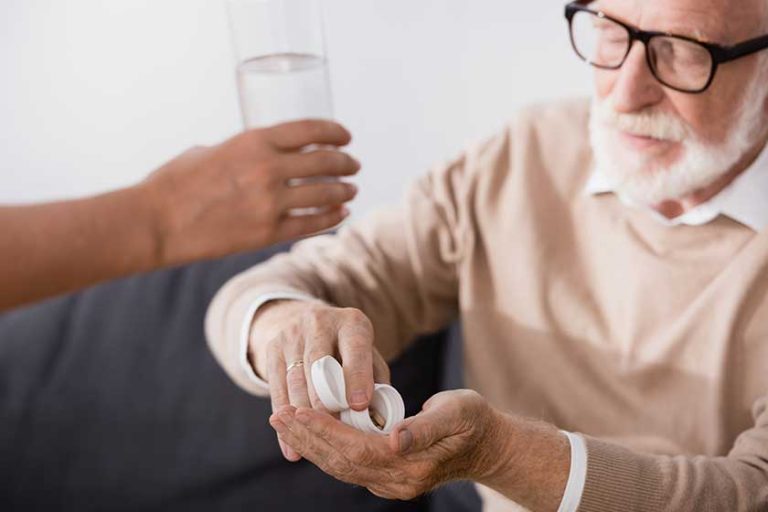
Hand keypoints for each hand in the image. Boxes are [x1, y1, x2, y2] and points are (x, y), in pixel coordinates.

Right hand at [141, 119, 359, 266]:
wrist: (156, 222)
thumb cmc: (174, 183)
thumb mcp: (210, 150)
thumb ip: (241, 151)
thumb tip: (259, 156)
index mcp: (253, 141)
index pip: (310, 130)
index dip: (335, 132)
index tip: (347, 137)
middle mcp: (268, 168)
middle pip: (325, 161)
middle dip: (345, 162)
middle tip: (353, 165)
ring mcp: (270, 202)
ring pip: (325, 193)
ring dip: (344, 190)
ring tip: (351, 190)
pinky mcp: (267, 233)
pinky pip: (311, 224)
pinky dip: (331, 217)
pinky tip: (341, 213)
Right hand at [251, 300, 390, 460]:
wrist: (307, 320)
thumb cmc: (348, 347)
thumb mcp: (368, 352)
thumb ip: (376, 380)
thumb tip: (379, 417)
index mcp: (351, 323)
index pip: (354, 348)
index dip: (356, 376)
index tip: (359, 405)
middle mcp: (319, 323)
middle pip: (318, 364)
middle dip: (325, 399)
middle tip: (334, 429)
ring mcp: (292, 335)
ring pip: (295, 379)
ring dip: (304, 414)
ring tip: (314, 440)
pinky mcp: (272, 349)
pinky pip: (276, 390)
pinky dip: (285, 422)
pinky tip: (292, 448)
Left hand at [268, 390, 503, 499]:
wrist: (486, 447)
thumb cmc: (473, 422)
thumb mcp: (458, 413)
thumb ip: (427, 426)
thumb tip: (396, 438)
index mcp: (411, 466)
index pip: (356, 449)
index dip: (325, 430)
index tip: (298, 410)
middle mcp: (396, 482)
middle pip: (340, 462)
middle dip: (306, 437)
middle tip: (277, 414)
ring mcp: (390, 485)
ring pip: (339, 467)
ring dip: (309, 444)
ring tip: (284, 422)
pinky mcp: (385, 478)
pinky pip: (346, 466)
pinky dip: (323, 450)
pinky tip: (307, 434)